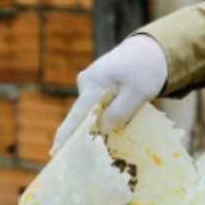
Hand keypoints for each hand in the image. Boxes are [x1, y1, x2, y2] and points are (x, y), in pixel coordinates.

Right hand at [50, 34, 168, 155]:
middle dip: (88, 133)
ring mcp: (88, 84)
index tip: (56, 150)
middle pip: (84, 115)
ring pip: (92, 112)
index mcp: (95, 81)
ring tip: (122, 122)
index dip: (67, 133)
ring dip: (103, 121)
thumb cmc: (145, 71)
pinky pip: (97, 107)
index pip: (79, 113)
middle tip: (98, 153)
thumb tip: (102, 128)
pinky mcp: (94, 88)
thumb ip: (121, 111)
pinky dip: (106, 114)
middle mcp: (85, 82)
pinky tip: (120, 115)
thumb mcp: (139, 92)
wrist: (148, 52)